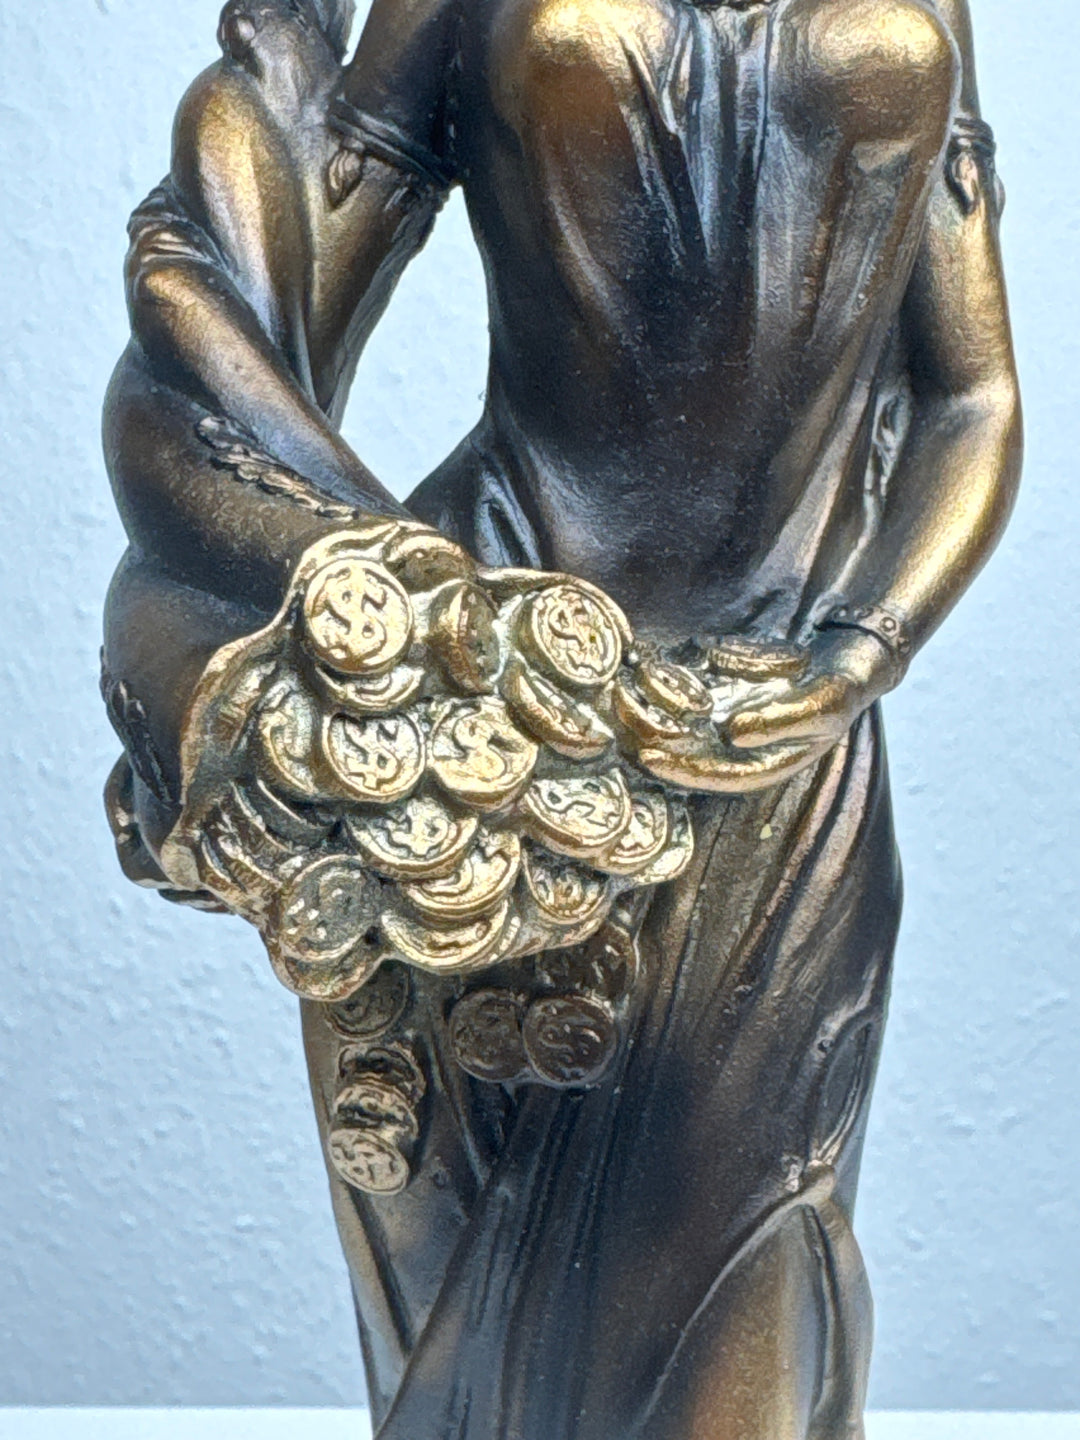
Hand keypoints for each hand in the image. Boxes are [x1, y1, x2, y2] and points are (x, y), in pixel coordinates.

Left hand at [636, 629, 896, 795]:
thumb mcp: (823, 704)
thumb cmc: (840, 688)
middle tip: (621, 727)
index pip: (715, 775)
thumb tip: (731, 735)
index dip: (683, 772)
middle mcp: (738, 744)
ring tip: (618, 694)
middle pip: (688, 749)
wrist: (847, 655)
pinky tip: (639, 663)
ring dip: (650, 708)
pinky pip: (684, 685)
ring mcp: (725, 715)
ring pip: (679, 719)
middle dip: (654, 737)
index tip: (651, 760)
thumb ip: (778, 722)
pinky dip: (663, 677)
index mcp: (763, 762)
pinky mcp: (718, 686)